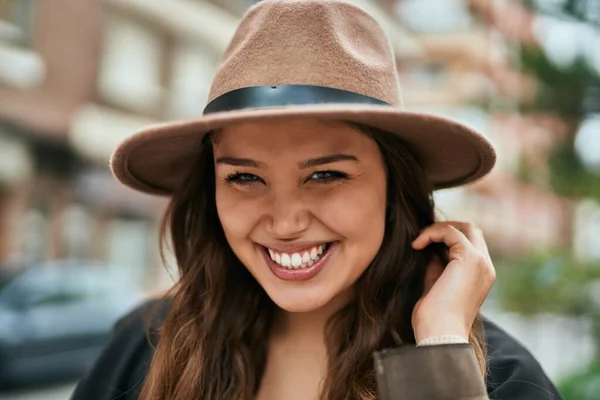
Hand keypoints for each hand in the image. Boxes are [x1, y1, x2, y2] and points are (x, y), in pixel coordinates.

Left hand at [410, 222, 495, 342]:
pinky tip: (416, 245)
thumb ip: (437, 266)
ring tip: (418, 241)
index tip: (423, 244)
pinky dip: (431, 233)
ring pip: (464, 227)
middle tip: (421, 237)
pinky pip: (451, 232)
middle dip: (445, 228)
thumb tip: (428, 249)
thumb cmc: (434, 319)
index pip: (470, 243)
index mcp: (481, 276)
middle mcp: (486, 267)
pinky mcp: (470, 258)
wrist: (440, 334)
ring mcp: (481, 262)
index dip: (447, 238)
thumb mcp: (435, 286)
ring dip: (437, 229)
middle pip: (471, 230)